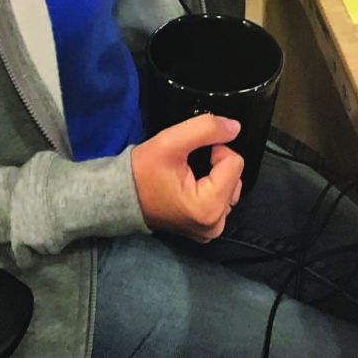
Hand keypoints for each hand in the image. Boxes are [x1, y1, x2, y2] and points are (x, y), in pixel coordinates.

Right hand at [132, 114, 243, 240]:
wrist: (122, 196)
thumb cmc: (143, 171)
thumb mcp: (170, 141)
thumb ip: (206, 129)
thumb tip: (235, 128)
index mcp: (209, 207)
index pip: (234, 162)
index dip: (214, 150)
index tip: (191, 154)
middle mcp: (215, 224)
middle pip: (235, 175)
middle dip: (215, 163)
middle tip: (188, 165)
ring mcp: (212, 229)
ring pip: (231, 185)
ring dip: (215, 174)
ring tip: (188, 175)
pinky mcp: (208, 228)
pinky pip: (223, 197)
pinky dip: (212, 186)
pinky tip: (191, 184)